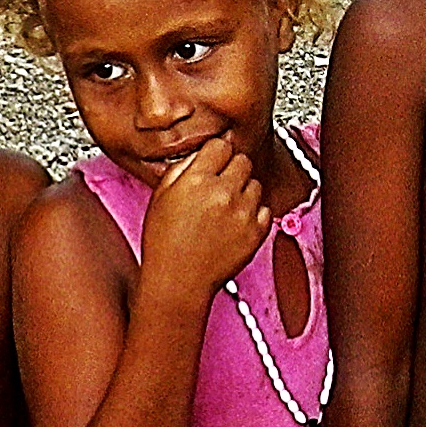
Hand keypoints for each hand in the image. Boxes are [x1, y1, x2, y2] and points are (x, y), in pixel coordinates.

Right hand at [137, 132, 274, 303]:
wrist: (178, 281)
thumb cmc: (164, 243)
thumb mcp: (161, 196)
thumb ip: (182, 168)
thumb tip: (202, 154)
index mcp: (196, 180)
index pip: (221, 145)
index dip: (215, 154)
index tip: (213, 163)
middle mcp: (223, 192)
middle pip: (243, 160)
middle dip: (232, 170)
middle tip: (219, 187)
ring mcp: (243, 212)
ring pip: (256, 183)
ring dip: (243, 191)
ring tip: (225, 208)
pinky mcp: (257, 232)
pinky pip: (265, 208)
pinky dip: (254, 212)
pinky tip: (235, 222)